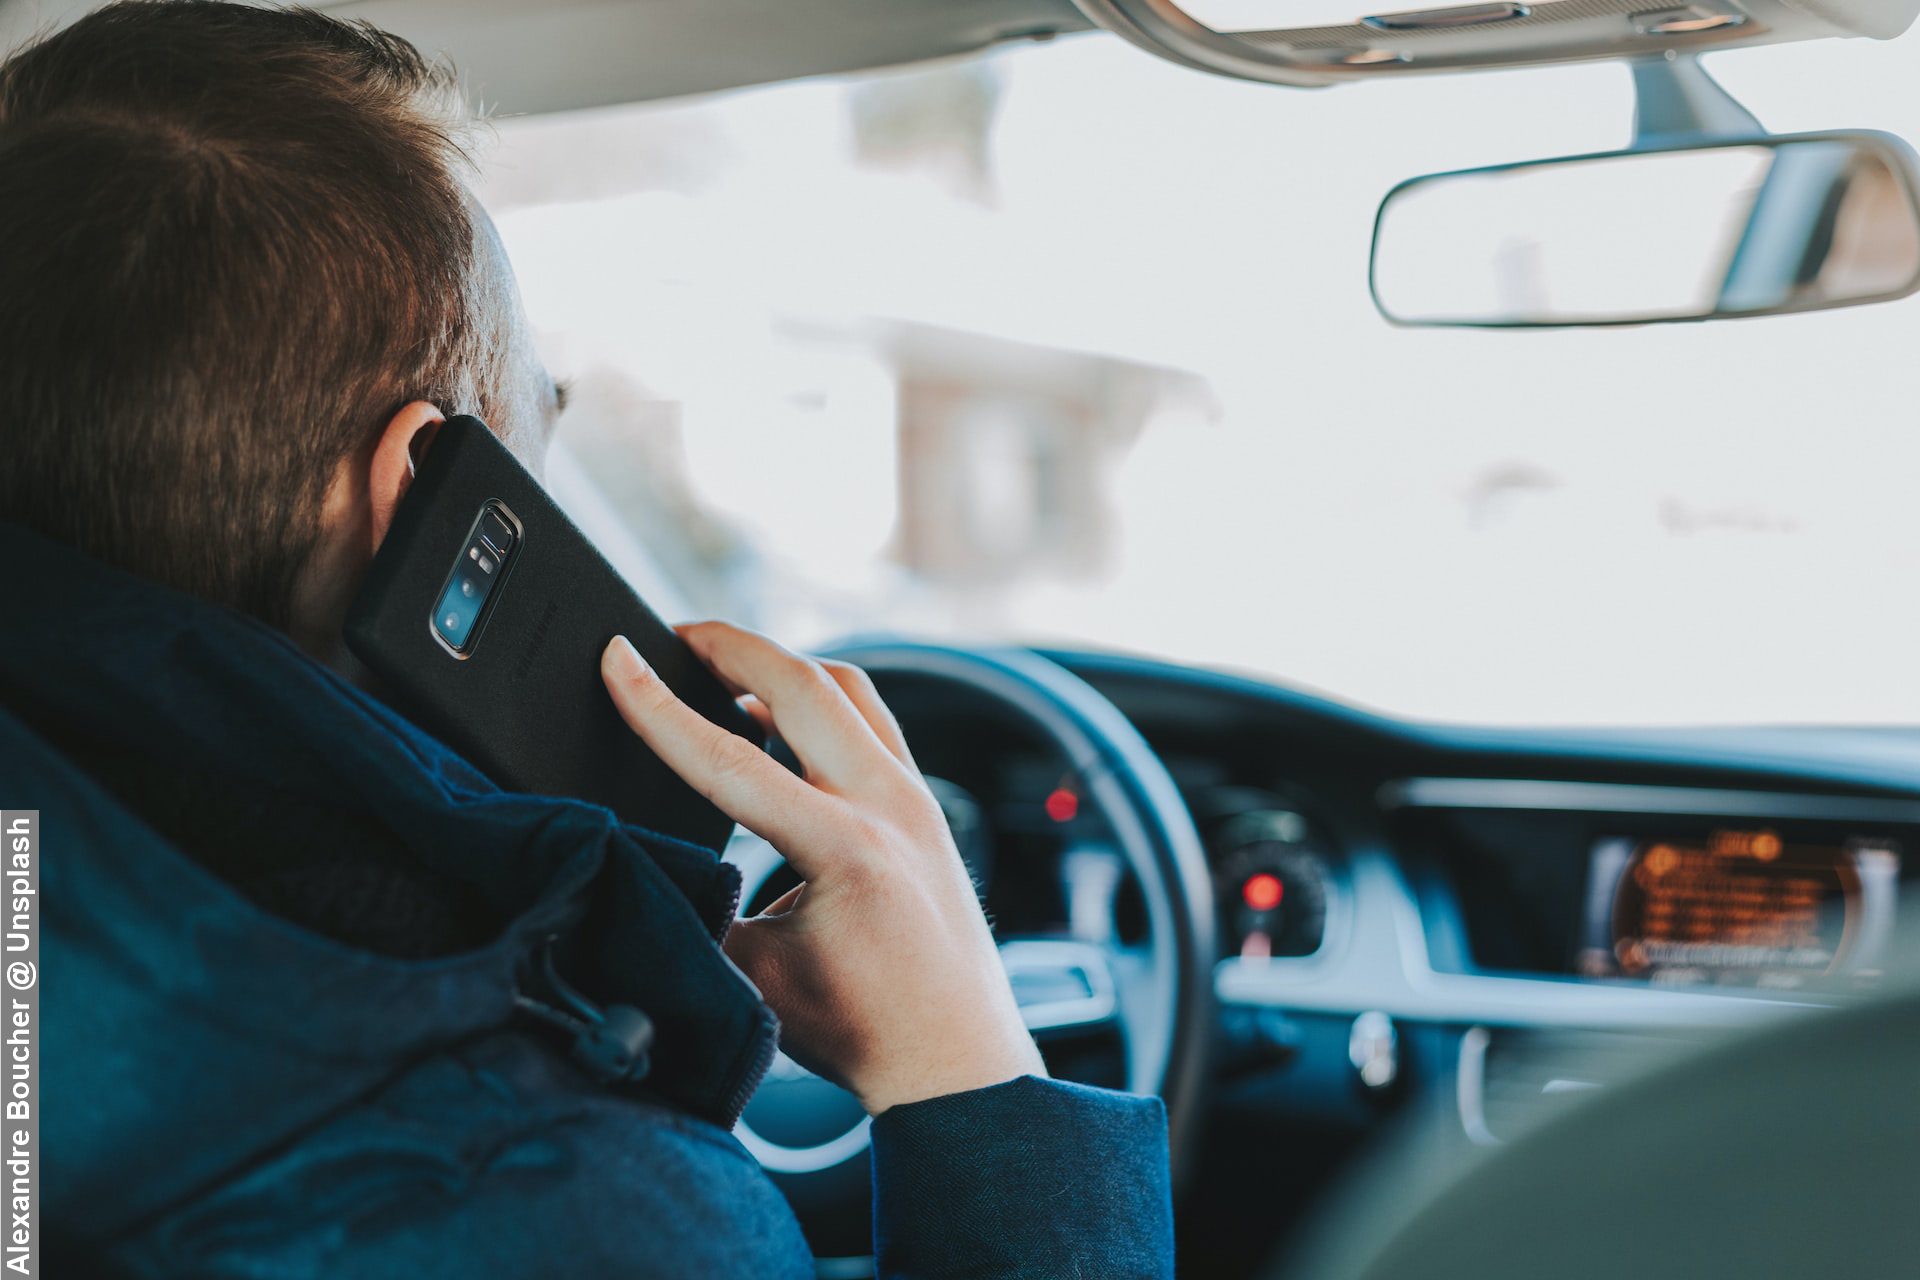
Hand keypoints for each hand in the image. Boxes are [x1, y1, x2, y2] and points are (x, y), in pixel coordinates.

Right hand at [601, 623, 1045, 1114]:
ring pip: (849, 689)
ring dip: (782, 667)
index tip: (615, 658)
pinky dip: (822, 700)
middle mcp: (892, 806)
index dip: (658, 706)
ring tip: (722, 667)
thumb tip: (642, 855)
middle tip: (672, 634)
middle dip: (730, 646)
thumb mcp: (754, 974)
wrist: (957, 1062)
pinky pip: (874, 720)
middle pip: (804, 682)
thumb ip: (696, 906)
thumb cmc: (864, 1030)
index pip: (729, 756)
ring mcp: (919, 799)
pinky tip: (782, 717)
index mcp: (844, 848)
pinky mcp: (928, 806)